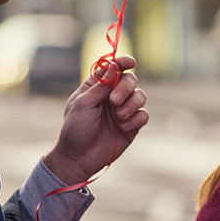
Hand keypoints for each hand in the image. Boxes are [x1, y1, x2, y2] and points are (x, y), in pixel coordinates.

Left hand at [42, 55, 148, 184]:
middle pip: (130, 80)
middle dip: (126, 87)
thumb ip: (100, 86)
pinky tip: (124, 127)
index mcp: (97, 87)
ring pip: (141, 96)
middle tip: (114, 101)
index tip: (130, 62)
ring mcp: (123, 110)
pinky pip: (144, 115)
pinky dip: (136, 119)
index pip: (113, 68)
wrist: (79, 158)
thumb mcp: (84, 104)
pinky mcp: (131, 126)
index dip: (123, 62)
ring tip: (119, 117)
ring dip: (132, 104)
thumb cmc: (76, 128)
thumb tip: (113, 66)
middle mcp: (112, 96)